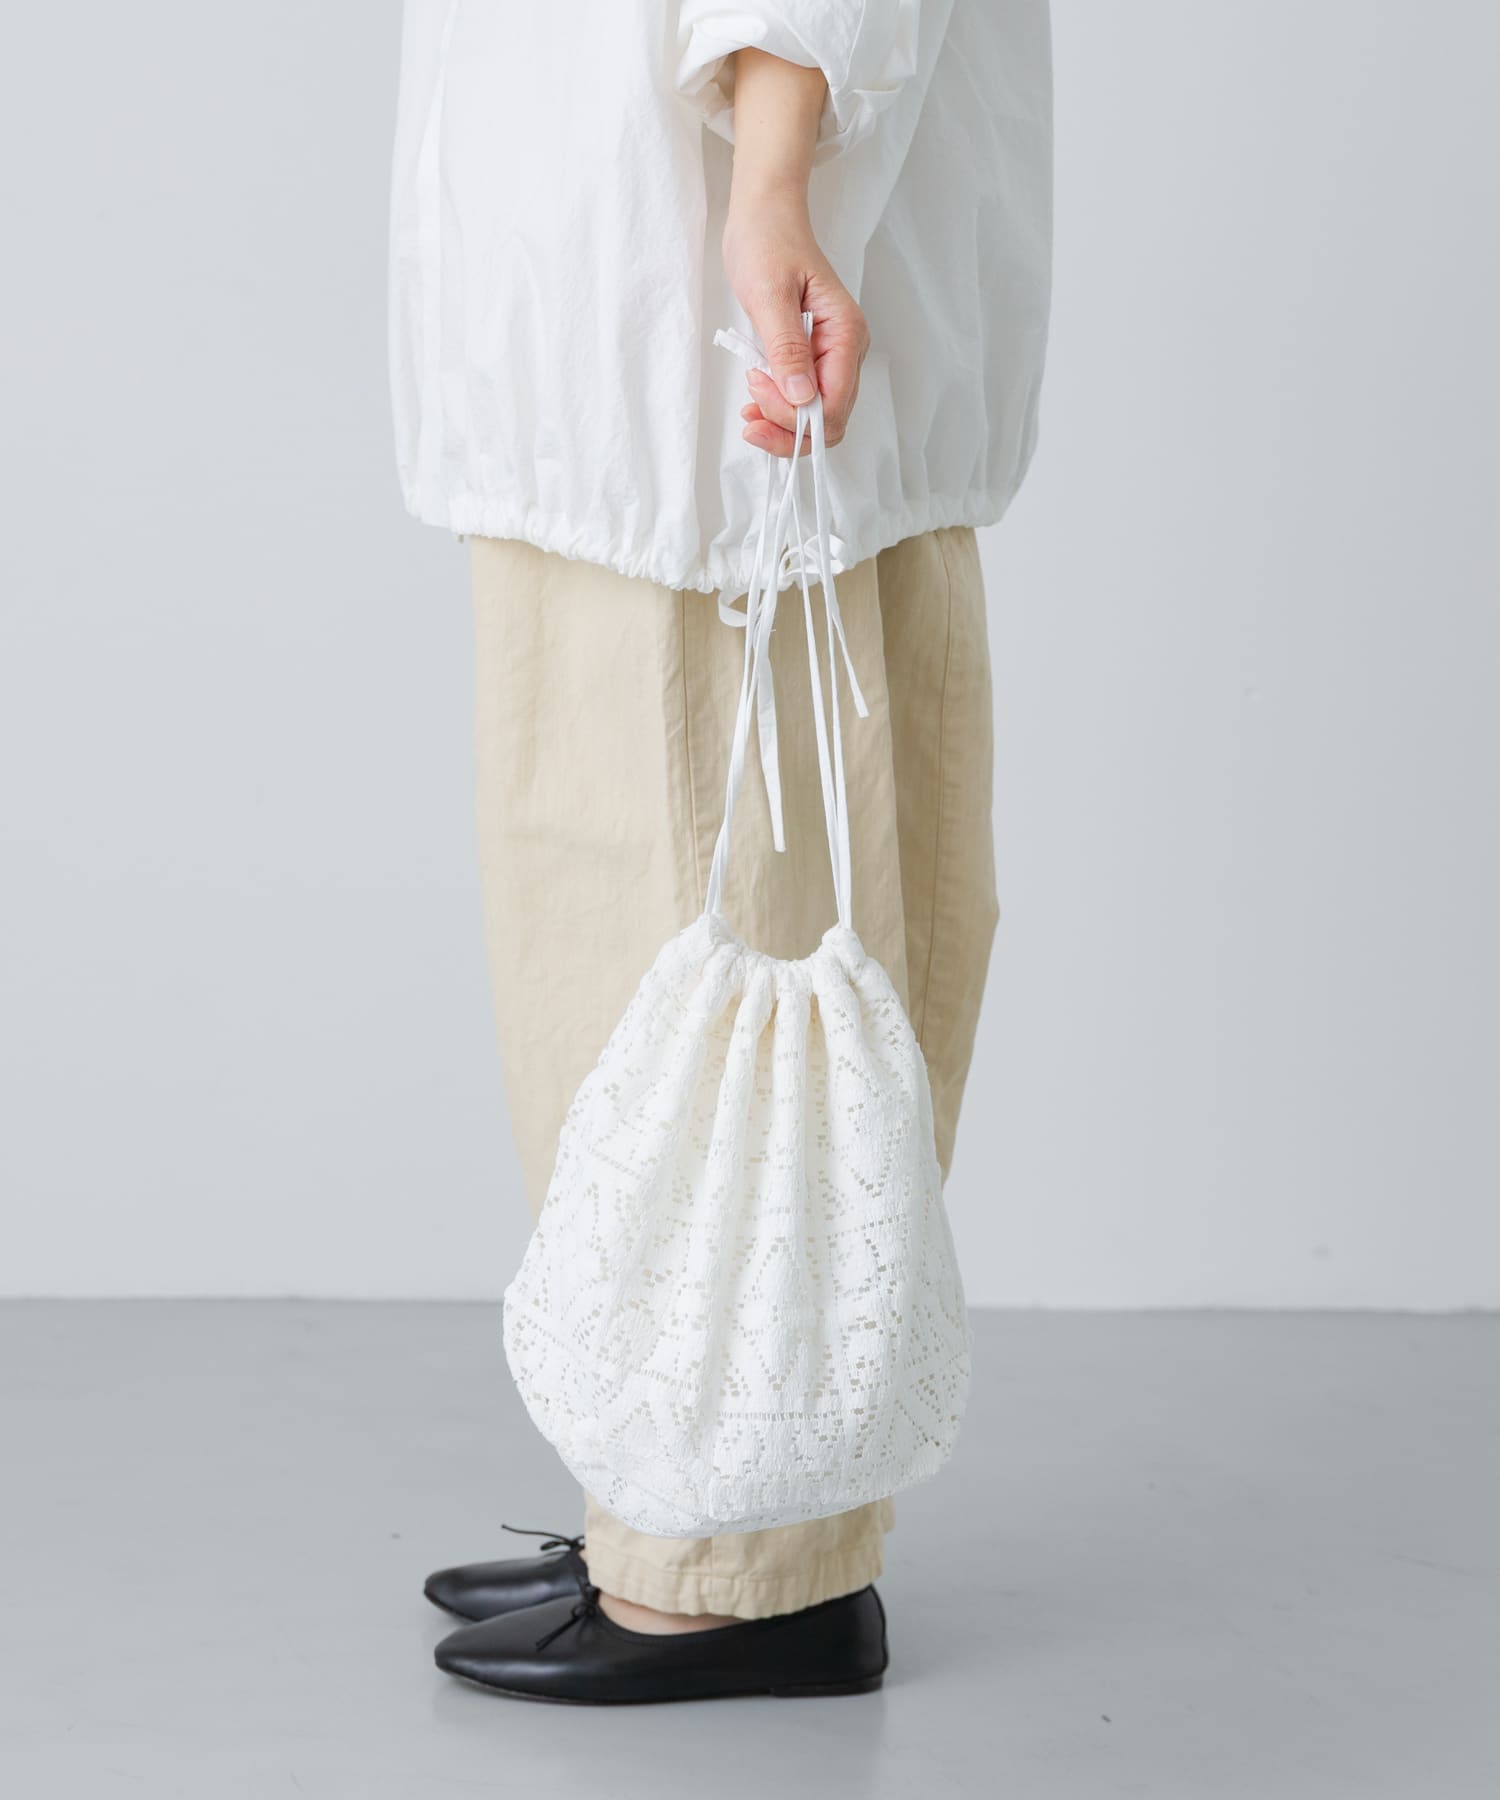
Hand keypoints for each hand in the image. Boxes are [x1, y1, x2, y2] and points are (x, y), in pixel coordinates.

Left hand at [722, 191, 869, 458]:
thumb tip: (799, 396)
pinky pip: (805, 399)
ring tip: (748, 410)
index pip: (832, 406)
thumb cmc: (768, 242)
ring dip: (783, 425)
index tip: (757, 390)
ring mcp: (833, 355)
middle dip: (788, 430)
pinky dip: (781, 410)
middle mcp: (847, 350)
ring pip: (817, 416)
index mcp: (845, 333)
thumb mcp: (770, 294)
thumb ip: (786, 347)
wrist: (766, 216)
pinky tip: (756, 401)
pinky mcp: (815, 356)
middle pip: (829, 420)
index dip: (794, 417)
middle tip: (749, 415)